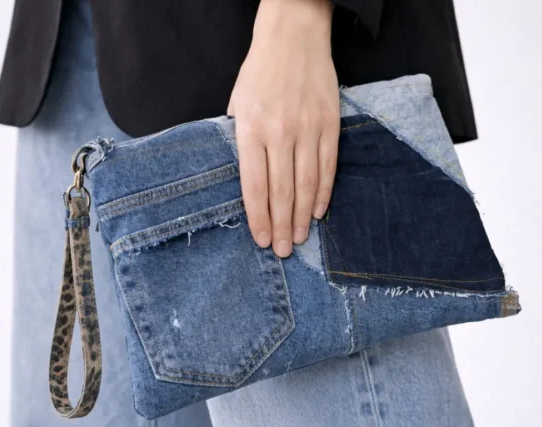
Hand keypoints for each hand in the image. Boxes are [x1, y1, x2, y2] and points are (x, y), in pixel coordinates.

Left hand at [227, 0, 339, 257]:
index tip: (262, 241)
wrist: (294, 34)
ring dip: (302, 216)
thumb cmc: (259, 72)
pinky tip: (318, 212)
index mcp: (251, 129)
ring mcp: (308, 129)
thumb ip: (240, 142)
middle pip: (282, 192)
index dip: (258, 218)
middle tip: (284, 251)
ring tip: (299, 239)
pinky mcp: (330, 124)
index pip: (254, 186)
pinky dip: (323, 192)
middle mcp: (280, 132)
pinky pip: (328, 166)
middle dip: (282, 226)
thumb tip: (246, 181)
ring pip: (307, 184)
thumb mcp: (236, 104)